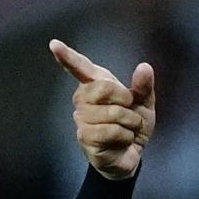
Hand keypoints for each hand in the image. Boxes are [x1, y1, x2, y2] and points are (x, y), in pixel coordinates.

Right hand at [49, 38, 155, 179]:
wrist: (131, 154)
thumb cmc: (132, 125)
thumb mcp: (144, 104)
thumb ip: (143, 86)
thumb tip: (144, 67)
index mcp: (96, 85)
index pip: (80, 67)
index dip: (67, 57)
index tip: (54, 44)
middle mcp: (84, 100)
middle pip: (103, 88)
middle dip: (126, 100)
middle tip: (130, 111)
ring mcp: (82, 119)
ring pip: (111, 112)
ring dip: (129, 122)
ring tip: (128, 129)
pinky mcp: (85, 138)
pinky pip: (110, 131)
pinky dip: (125, 136)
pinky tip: (122, 141)